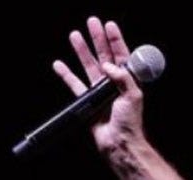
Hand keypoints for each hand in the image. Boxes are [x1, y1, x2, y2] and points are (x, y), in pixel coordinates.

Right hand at [51, 16, 144, 154]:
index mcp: (128, 82)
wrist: (119, 143)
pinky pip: (75, 84)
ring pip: (89, 66)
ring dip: (82, 51)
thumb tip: (109, 65)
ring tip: (74, 35)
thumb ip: (123, 79)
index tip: (109, 26)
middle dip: (98, 39)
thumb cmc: (130, 123)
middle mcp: (114, 85)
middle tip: (91, 22)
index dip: (116, 41)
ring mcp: (100, 92)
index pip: (122, 56)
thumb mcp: (133, 97)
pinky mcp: (88, 101)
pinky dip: (66, 74)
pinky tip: (59, 64)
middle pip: (104, 56)